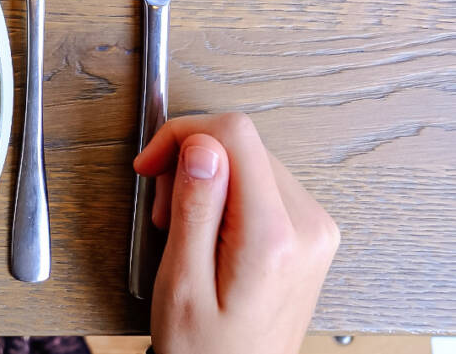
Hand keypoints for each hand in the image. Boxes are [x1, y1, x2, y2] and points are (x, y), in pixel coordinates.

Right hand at [135, 113, 339, 353]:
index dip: (182, 136)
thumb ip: (195, 208)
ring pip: (249, 159)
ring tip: (183, 227)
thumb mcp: (181, 282)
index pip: (234, 134)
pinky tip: (208, 229)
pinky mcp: (308, 232)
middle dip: (189, 164)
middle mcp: (306, 225)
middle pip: (240, 144)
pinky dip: (225, 194)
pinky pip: (261, 183)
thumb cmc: (206, 350)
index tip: (153, 164)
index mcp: (273, 236)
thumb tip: (202, 146)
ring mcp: (313, 228)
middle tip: (164, 210)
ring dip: (205, 180)